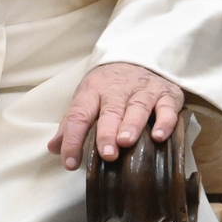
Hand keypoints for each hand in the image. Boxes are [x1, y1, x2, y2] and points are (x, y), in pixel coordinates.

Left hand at [48, 62, 184, 170]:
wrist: (137, 58)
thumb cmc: (108, 87)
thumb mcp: (86, 99)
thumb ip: (71, 124)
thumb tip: (54, 148)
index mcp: (92, 92)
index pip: (78, 115)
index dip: (72, 139)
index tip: (70, 162)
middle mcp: (117, 90)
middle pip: (110, 111)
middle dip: (107, 133)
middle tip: (106, 154)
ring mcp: (143, 90)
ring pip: (137, 107)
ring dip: (131, 125)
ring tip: (126, 142)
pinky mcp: (166, 94)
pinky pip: (166, 107)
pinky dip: (164, 121)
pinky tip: (158, 136)